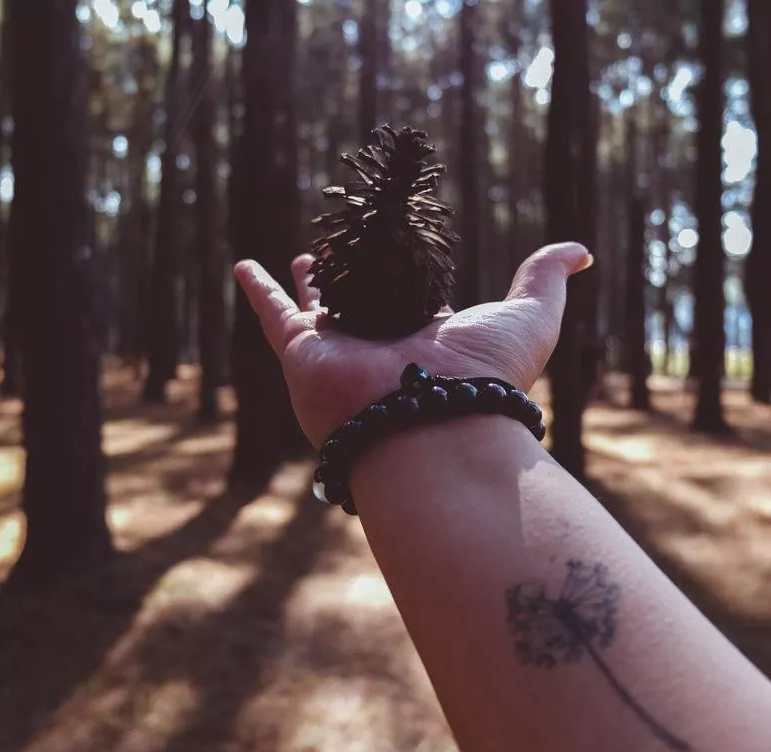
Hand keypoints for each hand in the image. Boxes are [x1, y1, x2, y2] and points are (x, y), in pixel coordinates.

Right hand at [234, 242, 592, 446]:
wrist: (434, 426)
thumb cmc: (485, 376)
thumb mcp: (528, 317)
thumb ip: (546, 278)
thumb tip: (583, 250)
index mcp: (428, 340)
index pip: (417, 301)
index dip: (413, 275)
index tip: (408, 254)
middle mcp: (382, 347)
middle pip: (365, 302)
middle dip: (357, 278)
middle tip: (347, 253)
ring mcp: (341, 350)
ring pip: (319, 306)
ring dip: (310, 282)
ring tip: (304, 255)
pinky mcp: (304, 352)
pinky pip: (275, 314)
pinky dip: (259, 290)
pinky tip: (245, 266)